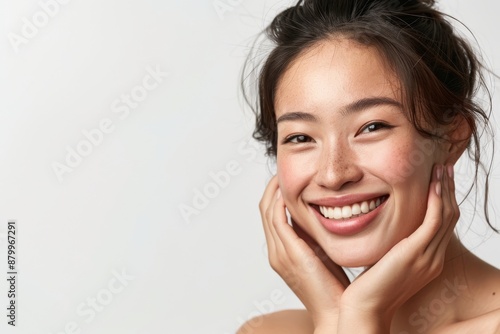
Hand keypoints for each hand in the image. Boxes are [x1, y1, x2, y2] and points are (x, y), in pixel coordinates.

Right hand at [259, 175, 349, 329]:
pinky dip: (280, 203)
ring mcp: (280, 253)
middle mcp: (276, 251)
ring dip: (275, 190)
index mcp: (282, 251)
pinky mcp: (289, 254)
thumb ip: (316, 237)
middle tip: (284, 170)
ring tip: (285, 174)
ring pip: (268, 211)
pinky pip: (277, 221)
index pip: (272, 214)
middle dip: (273, 187)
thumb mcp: (323, 255)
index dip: (277, 193)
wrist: (336, 313)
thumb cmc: (334, 288)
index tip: (289, 178)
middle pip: (265, 209)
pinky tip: (288, 190)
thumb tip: (323, 216)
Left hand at [337, 164, 459, 331]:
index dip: (443, 200)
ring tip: (442, 168)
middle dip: (448, 190)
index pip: (442, 224)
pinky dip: (437, 201)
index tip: (438, 180)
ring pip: (445, 216)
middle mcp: (433, 258)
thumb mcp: (387, 262)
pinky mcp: (416, 253)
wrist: (366, 308)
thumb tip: (388, 231)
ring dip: (445, 189)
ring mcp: (427, 257)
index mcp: (428, 260)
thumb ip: (394, 247)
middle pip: (449, 217)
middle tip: (445, 167)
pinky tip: (434, 184)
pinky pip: (433, 221)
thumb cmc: (370, 288)